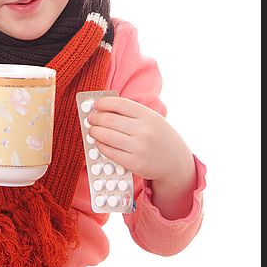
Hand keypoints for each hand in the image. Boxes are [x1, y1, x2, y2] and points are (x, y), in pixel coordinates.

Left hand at [87, 96, 195, 218]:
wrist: (175, 162)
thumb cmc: (160, 137)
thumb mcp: (152, 119)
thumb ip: (132, 113)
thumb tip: (104, 108)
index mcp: (148, 115)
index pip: (119, 104)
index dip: (104, 103)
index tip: (96, 105)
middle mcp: (144, 130)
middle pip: (110, 120)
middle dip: (96, 118)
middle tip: (91, 119)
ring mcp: (139, 148)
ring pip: (107, 136)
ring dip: (95, 132)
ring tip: (92, 130)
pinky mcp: (134, 163)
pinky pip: (110, 152)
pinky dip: (100, 147)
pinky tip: (98, 143)